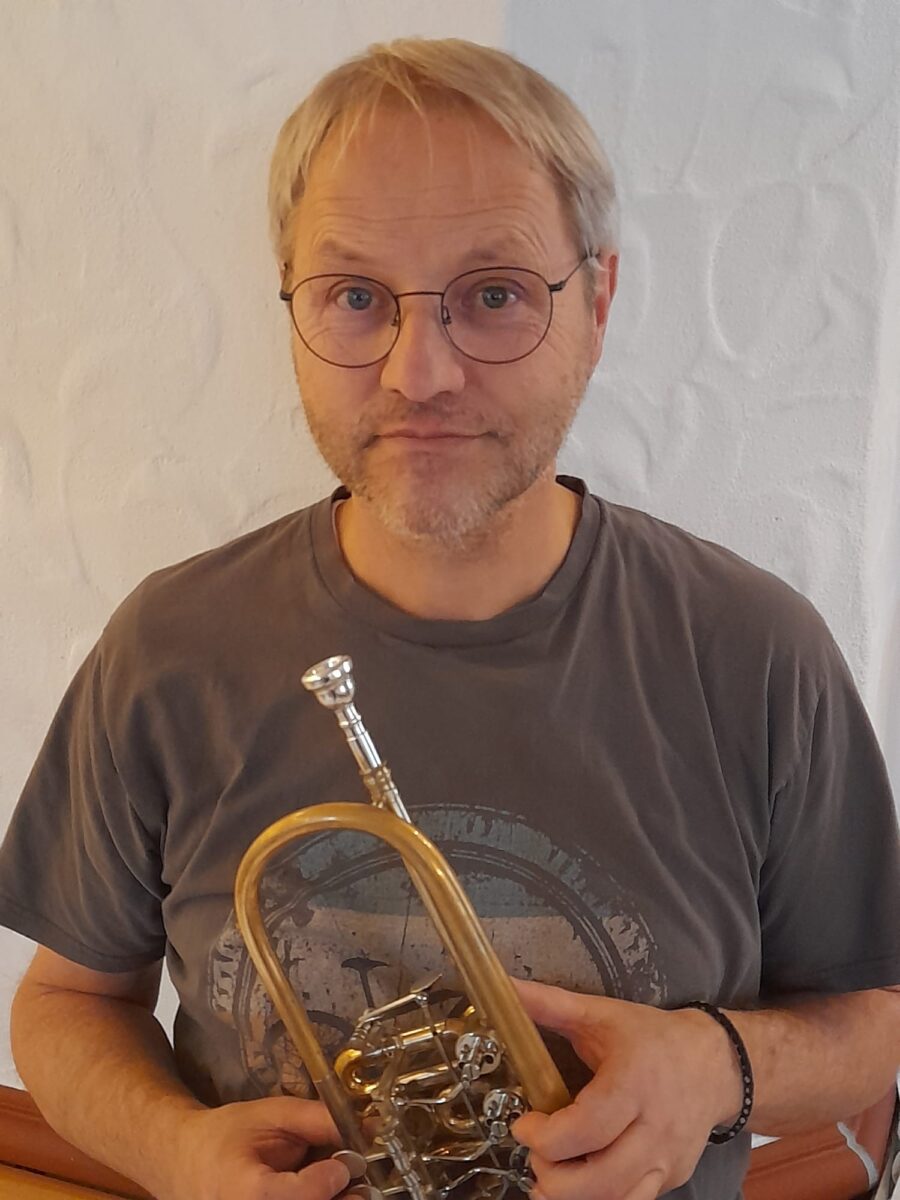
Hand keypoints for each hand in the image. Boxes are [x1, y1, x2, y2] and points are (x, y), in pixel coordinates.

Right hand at [167, 1095, 351, 1199]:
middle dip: (343, 1197)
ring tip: (331, 1183)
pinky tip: (315, 1192)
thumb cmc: (225, 1136)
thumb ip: (319, 1121)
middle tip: (350, 1177)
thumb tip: (368, 1127)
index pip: (305, 1195)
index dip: (331, 1176)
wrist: (184, 1162)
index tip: (344, 1160)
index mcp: (250, 1192)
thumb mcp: (273, 1114)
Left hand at [509, 979, 742, 1199]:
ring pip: (618, 1199)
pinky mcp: (673, 1177)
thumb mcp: (601, 1013)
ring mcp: (667, 1159)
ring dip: (573, 1197)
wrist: (716, 1063)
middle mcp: (655, 1128)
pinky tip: (580, 1184)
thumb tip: (505, 987)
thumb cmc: (653, 1038)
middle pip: (601, 1179)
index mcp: (634, 1083)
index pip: (589, 1128)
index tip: (524, 1125)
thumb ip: (550, 1004)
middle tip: (535, 1156)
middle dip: (553, 1177)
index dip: (546, 1137)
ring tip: (548, 1177)